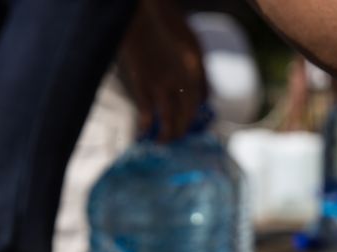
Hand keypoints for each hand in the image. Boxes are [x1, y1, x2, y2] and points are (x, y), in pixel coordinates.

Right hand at [119, 0, 205, 141]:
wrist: (140, 23)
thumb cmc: (156, 39)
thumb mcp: (180, 55)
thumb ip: (186, 75)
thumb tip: (186, 99)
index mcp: (191, 73)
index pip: (197, 104)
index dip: (192, 119)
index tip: (187, 129)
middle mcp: (181, 81)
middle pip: (186, 115)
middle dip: (181, 131)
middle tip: (174, 140)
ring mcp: (163, 83)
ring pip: (170, 118)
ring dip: (166, 134)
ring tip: (161, 143)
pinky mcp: (145, 84)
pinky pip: (148, 112)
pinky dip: (146, 125)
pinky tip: (143, 133)